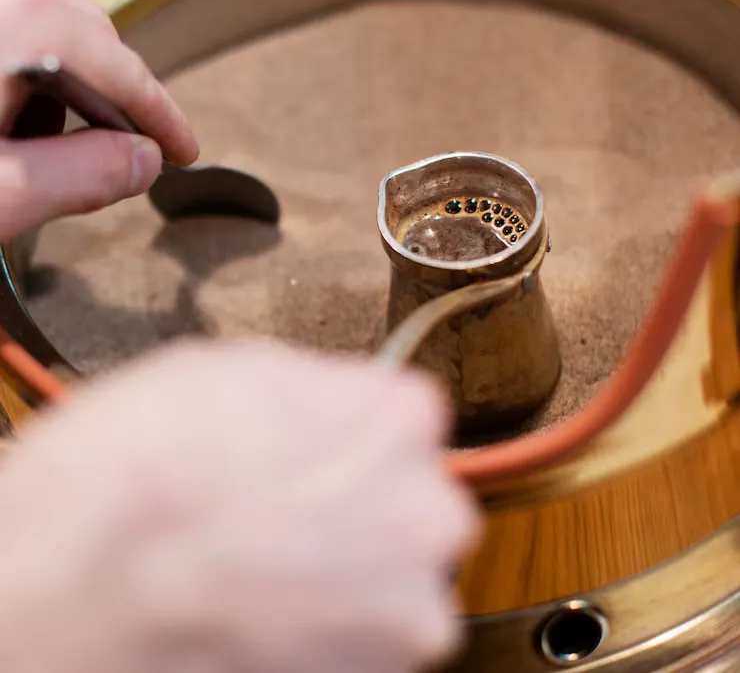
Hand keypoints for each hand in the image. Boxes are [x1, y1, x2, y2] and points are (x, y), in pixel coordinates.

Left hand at [0, 0, 198, 240]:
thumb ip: (82, 177)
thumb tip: (143, 161)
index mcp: (14, 18)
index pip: (124, 71)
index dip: (164, 119)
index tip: (183, 150)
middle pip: (89, 33)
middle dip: (112, 97)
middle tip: (125, 149)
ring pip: (43, 17)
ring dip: (63, 77)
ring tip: (42, 137)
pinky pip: (6, 12)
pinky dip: (21, 56)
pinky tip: (0, 104)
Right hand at [0, 339, 479, 672]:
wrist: (65, 598)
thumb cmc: (137, 476)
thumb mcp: (230, 372)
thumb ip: (314, 389)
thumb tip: (331, 406)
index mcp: (401, 421)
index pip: (407, 415)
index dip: (350, 430)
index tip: (314, 448)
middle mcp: (428, 516)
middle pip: (410, 497)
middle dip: (359, 500)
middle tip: (282, 512)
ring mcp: (409, 612)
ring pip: (391, 572)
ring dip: (345, 568)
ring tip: (263, 566)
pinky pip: (365, 635)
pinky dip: (327, 625)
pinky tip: (262, 608)